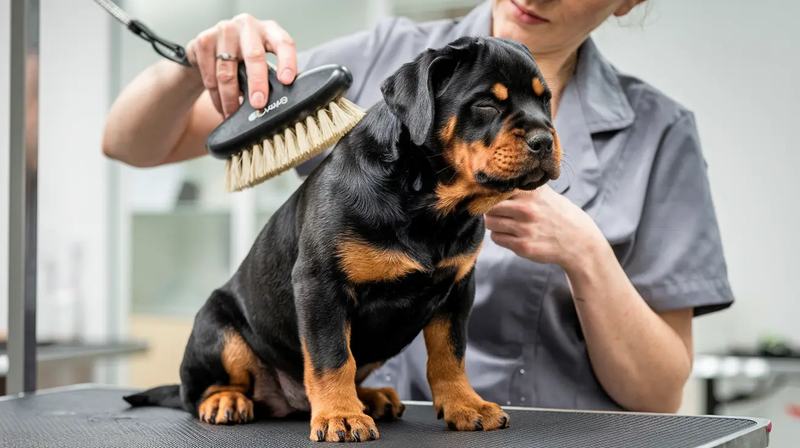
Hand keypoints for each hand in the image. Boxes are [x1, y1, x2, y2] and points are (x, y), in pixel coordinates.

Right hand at [185, 14, 296, 117]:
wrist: (211, 45)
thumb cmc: (244, 55)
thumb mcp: (264, 57)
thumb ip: (273, 72)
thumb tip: (284, 99)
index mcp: (269, 30)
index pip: (283, 42)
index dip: (287, 61)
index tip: (287, 80)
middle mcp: (247, 26)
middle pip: (254, 55)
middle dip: (257, 84)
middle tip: (258, 104)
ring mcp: (224, 30)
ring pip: (227, 72)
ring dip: (230, 98)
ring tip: (233, 114)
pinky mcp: (204, 40)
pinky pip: (209, 75)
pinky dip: (215, 96)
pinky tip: (220, 105)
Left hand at [484, 185, 605, 273]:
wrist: (579, 242)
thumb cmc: (560, 215)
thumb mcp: (547, 194)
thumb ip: (525, 187)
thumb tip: (498, 178)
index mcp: (531, 193)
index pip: (497, 189)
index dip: (491, 192)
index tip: (491, 195)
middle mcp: (527, 210)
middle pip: (489, 206)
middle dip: (490, 208)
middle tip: (497, 210)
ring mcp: (524, 229)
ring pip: (490, 223)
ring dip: (494, 223)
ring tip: (505, 222)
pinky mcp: (523, 247)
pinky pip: (496, 238)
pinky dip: (500, 236)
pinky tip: (512, 234)